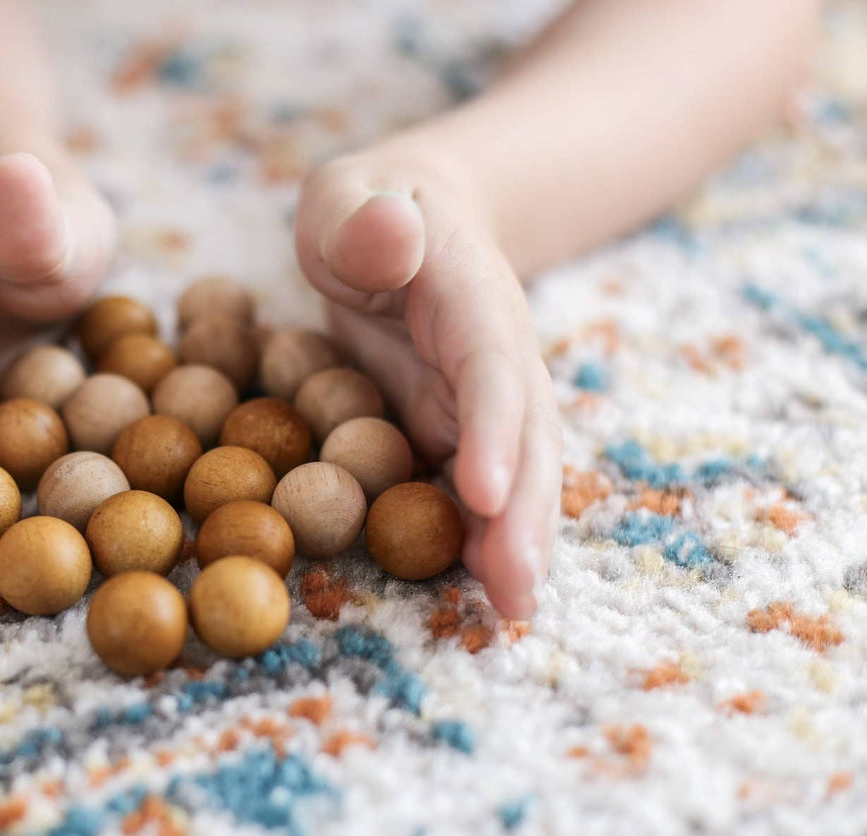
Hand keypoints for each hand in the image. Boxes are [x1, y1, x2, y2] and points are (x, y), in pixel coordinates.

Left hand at [295, 142, 560, 618]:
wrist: (403, 222)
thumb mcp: (344, 195)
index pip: (491, 365)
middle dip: (523, 515)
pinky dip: (482, 539)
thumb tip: (391, 228)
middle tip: (516, 592)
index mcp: (470, 298)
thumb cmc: (363, 210)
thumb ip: (360, 213)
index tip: (483, 493)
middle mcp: (495, 358)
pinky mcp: (460, 433)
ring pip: (513, 476)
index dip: (491, 428)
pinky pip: (475, 489)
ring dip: (515, 542)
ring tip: (512, 610)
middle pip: (522, 438)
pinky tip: (478, 594)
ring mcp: (483, 402)